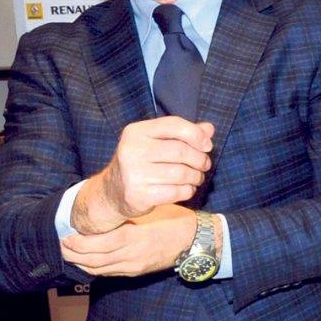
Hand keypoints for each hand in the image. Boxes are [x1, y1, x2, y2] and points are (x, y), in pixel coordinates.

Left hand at [61, 205, 199, 276]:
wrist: (195, 240)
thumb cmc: (174, 219)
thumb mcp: (150, 211)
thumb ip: (128, 213)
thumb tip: (105, 209)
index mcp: (134, 238)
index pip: (99, 245)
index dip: (80, 243)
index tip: (68, 235)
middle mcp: (132, 256)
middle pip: (95, 261)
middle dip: (75, 254)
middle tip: (62, 245)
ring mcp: (134, 267)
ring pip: (100, 270)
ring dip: (82, 263)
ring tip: (70, 254)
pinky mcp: (137, 272)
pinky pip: (111, 273)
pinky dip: (96, 268)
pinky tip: (88, 262)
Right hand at [71, 117, 213, 233]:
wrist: (112, 192)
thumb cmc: (140, 163)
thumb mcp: (156, 142)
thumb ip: (181, 134)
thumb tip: (209, 129)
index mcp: (136, 131)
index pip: (173, 125)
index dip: (196, 134)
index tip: (207, 145)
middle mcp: (132, 150)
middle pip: (180, 151)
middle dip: (199, 159)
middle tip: (204, 164)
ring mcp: (134, 174)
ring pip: (180, 173)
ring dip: (195, 176)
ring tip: (196, 177)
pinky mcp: (139, 195)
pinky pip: (175, 192)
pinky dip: (187, 190)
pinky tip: (186, 188)